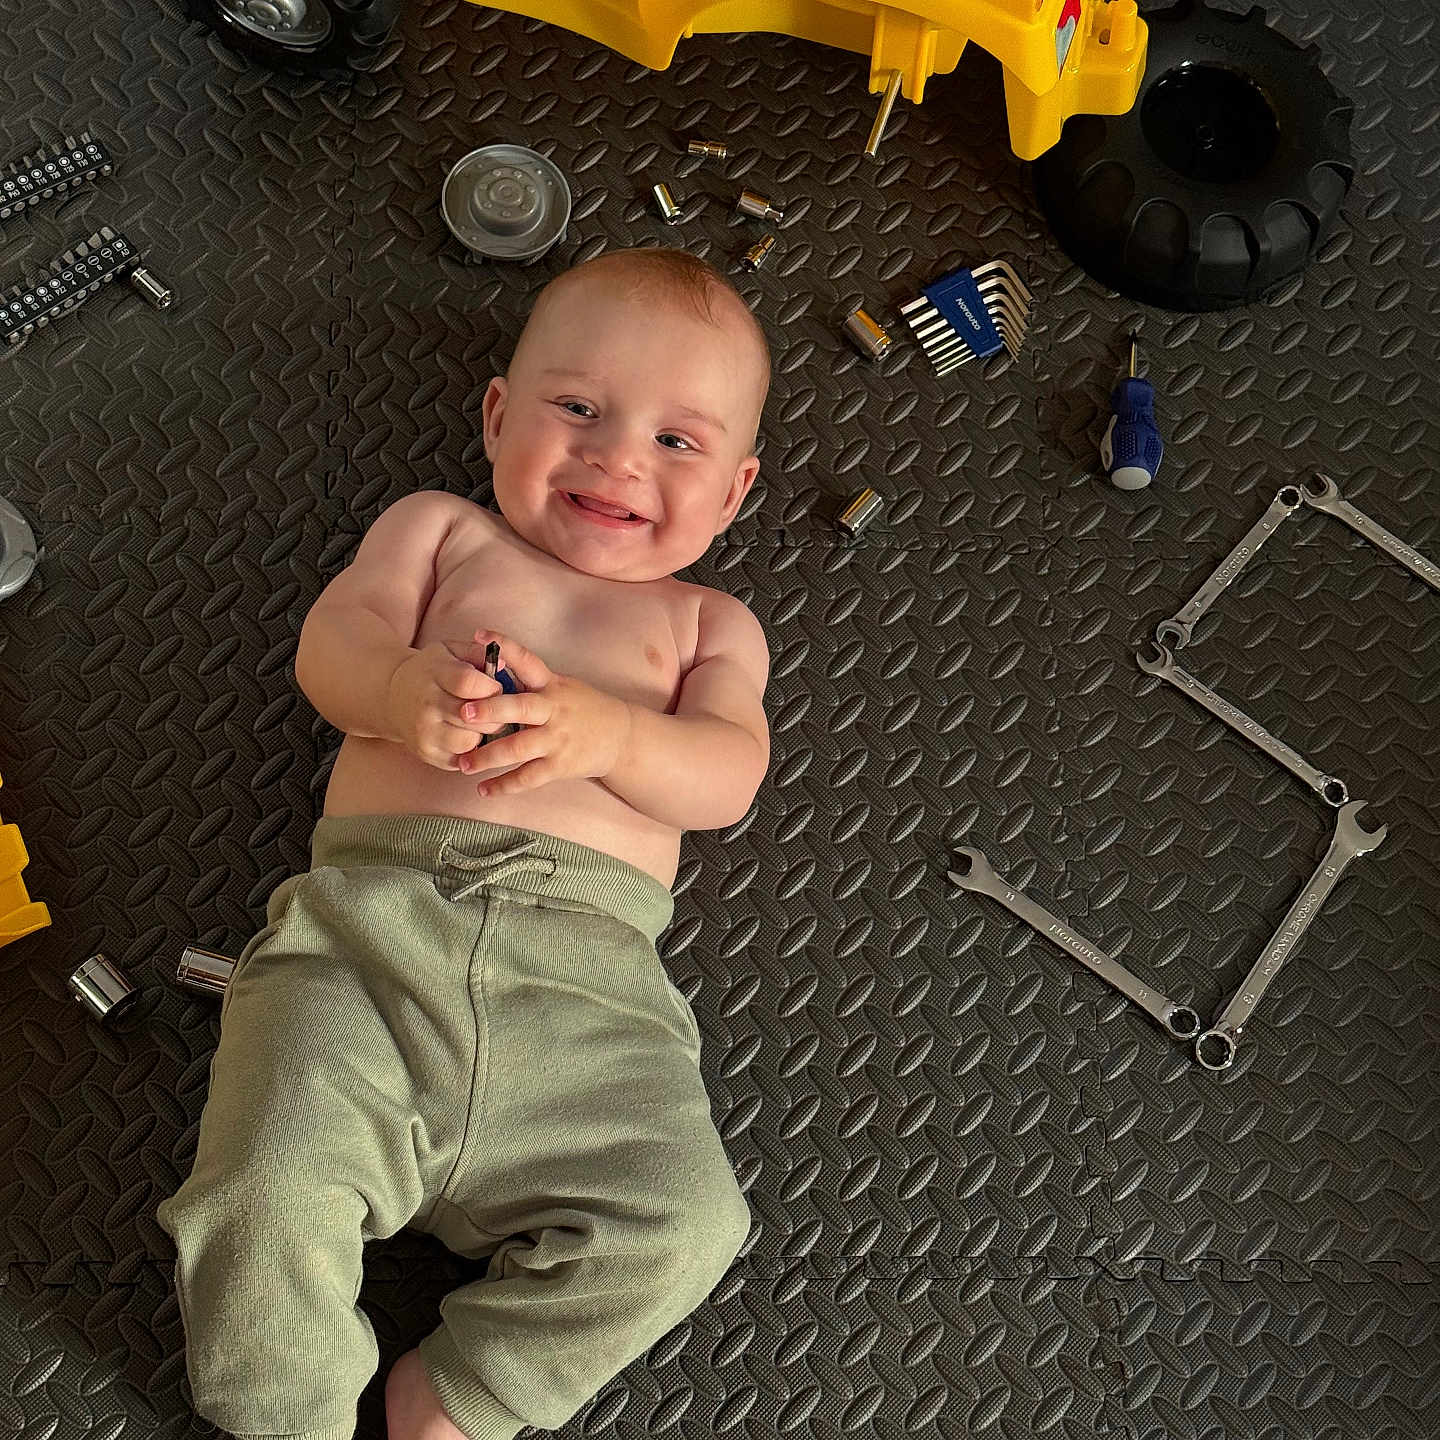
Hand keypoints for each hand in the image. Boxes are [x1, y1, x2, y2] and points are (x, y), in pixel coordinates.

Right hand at [386, 638, 503, 769]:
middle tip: (495, 709)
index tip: (496, 687)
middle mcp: (426, 704)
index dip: (491, 687)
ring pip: (469, 741)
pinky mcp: (426, 753)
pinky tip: (469, 735)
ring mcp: (424, 731)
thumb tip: (504, 663)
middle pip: (472, 716)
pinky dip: (472, 751)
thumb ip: (477, 653)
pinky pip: (462, 759)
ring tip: (481, 723)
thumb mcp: (450, 650)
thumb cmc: (432, 671)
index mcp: (435, 674)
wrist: (393, 696)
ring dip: (482, 734)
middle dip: (494, 714)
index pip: (469, 683)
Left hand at [455, 629, 633, 794]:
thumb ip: (531, 682)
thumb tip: (490, 670)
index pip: (527, 660)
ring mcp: (557, 739)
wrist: (621, 737)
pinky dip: (504, 785)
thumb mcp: (563, 686)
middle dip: (491, 709)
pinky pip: (528, 777)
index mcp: (551, 685)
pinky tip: (484, 789)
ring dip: (487, 756)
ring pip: (518, 748)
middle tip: (464, 713)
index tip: (478, 634)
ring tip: (463, 763)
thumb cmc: (584, 708)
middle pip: (520, 707)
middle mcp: (553, 710)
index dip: (504, 645)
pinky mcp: (560, 766)